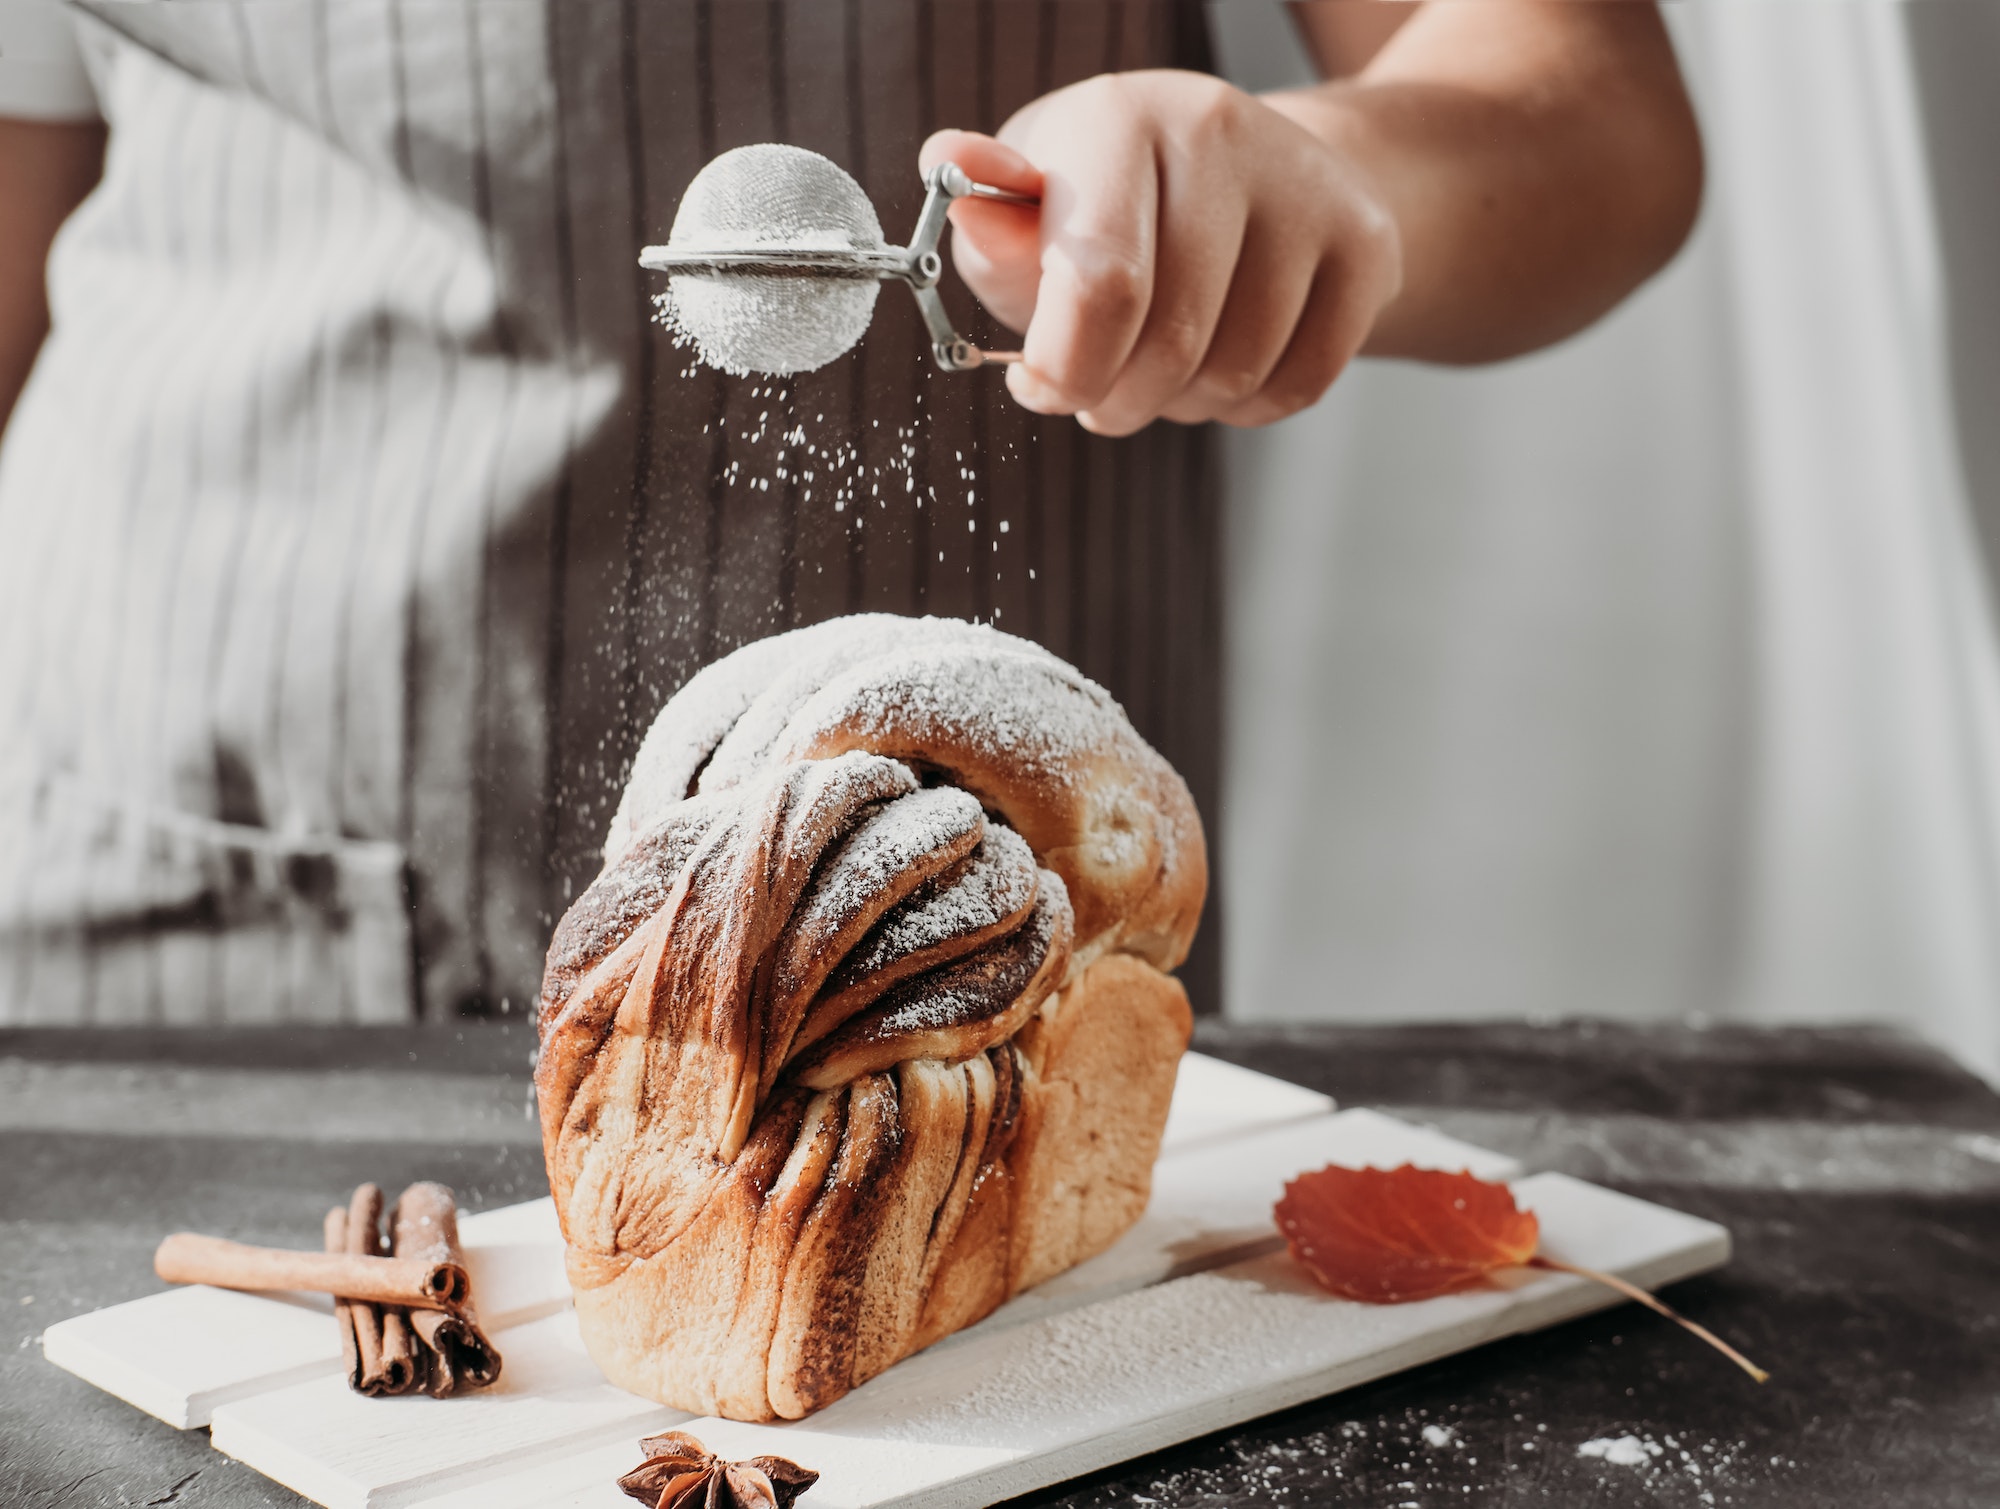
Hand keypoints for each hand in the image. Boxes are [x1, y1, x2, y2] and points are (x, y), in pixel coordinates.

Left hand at [919, 71, 1401, 435]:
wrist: (1253, 177)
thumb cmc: (1116, 209)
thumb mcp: (1035, 211)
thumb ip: (988, 219)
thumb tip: (952, 164)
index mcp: (1120, 119)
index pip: (1101, 284)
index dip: (1064, 370)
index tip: (1041, 387)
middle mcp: (1220, 135)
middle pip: (1169, 345)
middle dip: (1116, 400)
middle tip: (1099, 393)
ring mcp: (1306, 187)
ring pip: (1234, 374)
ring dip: (1181, 406)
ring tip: (1163, 366)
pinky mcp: (1366, 245)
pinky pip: (1298, 385)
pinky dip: (1248, 407)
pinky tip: (1223, 367)